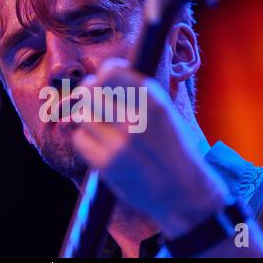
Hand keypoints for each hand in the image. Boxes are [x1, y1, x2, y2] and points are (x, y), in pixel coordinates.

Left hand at [72, 58, 229, 237]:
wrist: (182, 190)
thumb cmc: (170, 146)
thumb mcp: (163, 111)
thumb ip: (135, 92)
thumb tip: (101, 75)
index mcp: (152, 100)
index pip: (109, 72)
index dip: (102, 76)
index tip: (103, 83)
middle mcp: (135, 118)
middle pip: (89, 91)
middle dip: (90, 96)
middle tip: (97, 106)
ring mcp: (120, 143)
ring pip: (83, 115)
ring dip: (89, 120)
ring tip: (105, 131)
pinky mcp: (107, 164)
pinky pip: (80, 139)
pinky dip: (86, 141)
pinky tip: (102, 147)